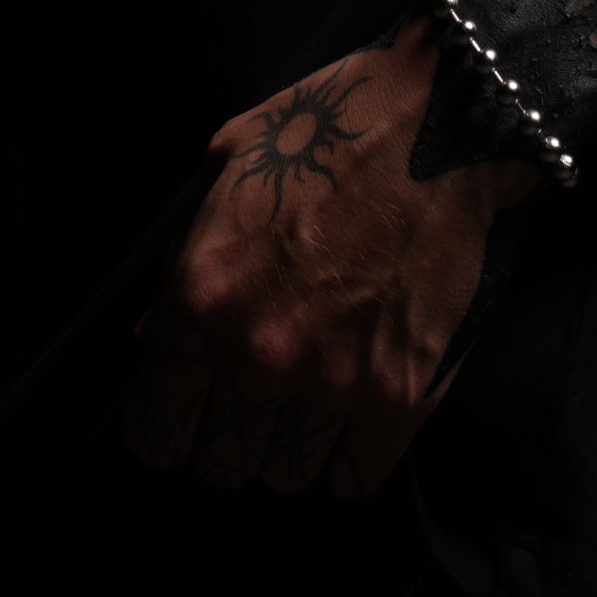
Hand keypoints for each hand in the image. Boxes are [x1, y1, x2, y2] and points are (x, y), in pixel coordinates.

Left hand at [125, 20, 533, 500]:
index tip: (188, 418)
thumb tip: (149, 341)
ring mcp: (331, 382)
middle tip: (255, 403)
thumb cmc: (331, 129)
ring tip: (309, 404)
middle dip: (231, 438)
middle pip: (220, 462)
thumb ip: (182, 259)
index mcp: (202, 299)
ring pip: (285, 475)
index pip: (155, 429)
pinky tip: (352, 435)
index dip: (168, 428)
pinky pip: (356, 479)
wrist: (446, 118)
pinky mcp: (398, 397)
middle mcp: (258, 353)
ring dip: (291, 447)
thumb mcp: (228, 168)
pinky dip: (351, 464)